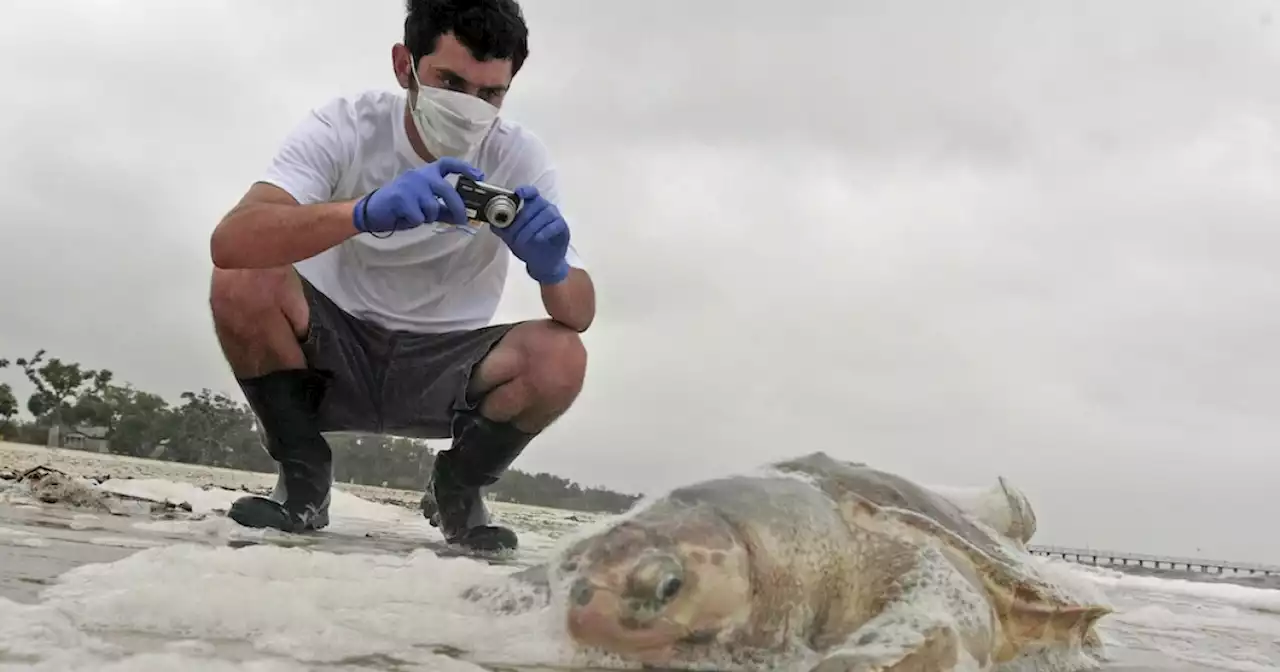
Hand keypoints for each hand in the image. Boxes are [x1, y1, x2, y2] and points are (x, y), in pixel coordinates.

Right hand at [352, 157, 484, 233]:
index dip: (465, 168)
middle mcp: (419, 175)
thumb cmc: (400, 208)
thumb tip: (464, 216)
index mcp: (425, 174)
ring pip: (433, 207)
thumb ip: (444, 209)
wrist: (372, 212)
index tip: (479, 176)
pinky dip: (416, 222)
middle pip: (447, 190)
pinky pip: (420, 216)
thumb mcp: (424, 207)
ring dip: (428, 217)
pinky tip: (405, 217)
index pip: (447, 164)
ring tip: (416, 215)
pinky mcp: (401, 198)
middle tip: (463, 219)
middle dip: (457, 206)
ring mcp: (410, 185)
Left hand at [496, 185, 570, 283]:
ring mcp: (555, 216)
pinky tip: (537, 239)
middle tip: (512, 236)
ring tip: (522, 242)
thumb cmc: (528, 245)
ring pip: (545, 215)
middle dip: (521, 221)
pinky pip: (555, 225)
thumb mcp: (510, 237)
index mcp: (532, 205)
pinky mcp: (562, 227)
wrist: (542, 263)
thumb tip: (492, 221)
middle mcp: (545, 207)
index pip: (531, 192)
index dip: (525, 191)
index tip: (518, 194)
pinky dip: (545, 231)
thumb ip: (501, 228)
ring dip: (530, 229)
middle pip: (535, 205)